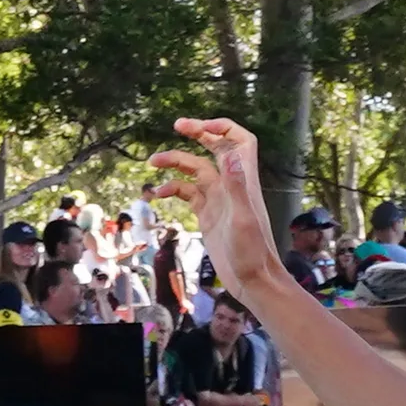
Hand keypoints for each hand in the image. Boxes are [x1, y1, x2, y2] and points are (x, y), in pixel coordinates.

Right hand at [149, 118, 283, 306]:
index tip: (201, 126)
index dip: (223, 127)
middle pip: (215, 149)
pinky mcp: (207, 215)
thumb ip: (236, 186)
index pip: (240, 141)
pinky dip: (173, 189)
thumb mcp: (243, 219)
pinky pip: (187, 194)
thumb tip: (229, 155)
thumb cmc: (252, 253)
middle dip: (197, 134)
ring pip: (194, 171)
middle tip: (176, 125)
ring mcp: (217, 200)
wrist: (251, 281)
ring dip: (175, 163)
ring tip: (152, 162)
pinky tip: (158, 195)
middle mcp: (230, 186)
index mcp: (242, 181)